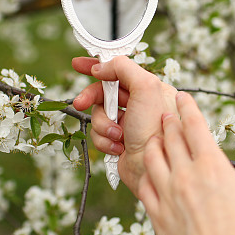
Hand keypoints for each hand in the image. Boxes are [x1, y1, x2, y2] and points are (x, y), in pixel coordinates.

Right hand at [72, 55, 178, 192]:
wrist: (152, 169)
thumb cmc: (156, 131)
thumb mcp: (146, 88)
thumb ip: (123, 68)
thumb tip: (101, 67)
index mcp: (150, 89)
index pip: (119, 70)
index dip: (98, 66)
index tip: (79, 64)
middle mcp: (139, 106)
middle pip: (104, 93)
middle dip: (92, 98)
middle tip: (81, 102)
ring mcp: (128, 124)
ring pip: (98, 115)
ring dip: (103, 125)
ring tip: (117, 135)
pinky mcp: (118, 142)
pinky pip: (99, 135)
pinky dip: (105, 140)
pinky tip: (118, 147)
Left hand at [140, 91, 234, 234]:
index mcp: (214, 167)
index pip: (195, 126)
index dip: (187, 107)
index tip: (181, 96)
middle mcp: (186, 176)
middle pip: (170, 137)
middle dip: (167, 120)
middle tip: (165, 112)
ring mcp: (167, 196)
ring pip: (152, 158)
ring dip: (153, 143)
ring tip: (154, 138)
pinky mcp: (157, 218)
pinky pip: (143, 187)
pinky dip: (144, 174)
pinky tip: (147, 173)